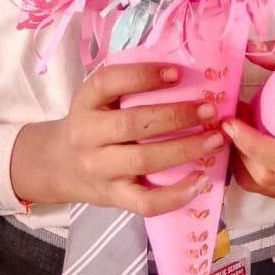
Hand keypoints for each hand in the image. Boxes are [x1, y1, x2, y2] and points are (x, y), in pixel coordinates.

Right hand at [10, 62, 223, 216]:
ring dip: (184, 149)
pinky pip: (146, 202)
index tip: (176, 73)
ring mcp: (100, 169)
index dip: (143, 76)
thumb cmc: (92, 124)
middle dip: (176, 115)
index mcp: (85, 103)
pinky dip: (176, 195)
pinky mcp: (114, 197)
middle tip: (209, 110)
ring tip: (214, 140)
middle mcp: (88, 135)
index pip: (109, 82)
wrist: (60, 165)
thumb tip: (180, 72)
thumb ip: (126, 86)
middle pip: (133, 124)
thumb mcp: (96, 99)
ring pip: (143, 161)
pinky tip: (200, 181)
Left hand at [223, 40, 274, 201]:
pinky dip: (246, 170)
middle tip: (228, 122)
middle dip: (240, 151)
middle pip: (270, 175)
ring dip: (240, 160)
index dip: (254, 145)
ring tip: (236, 132)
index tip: (230, 123)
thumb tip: (248, 47)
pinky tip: (242, 147)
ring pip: (262, 185)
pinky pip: (264, 189)